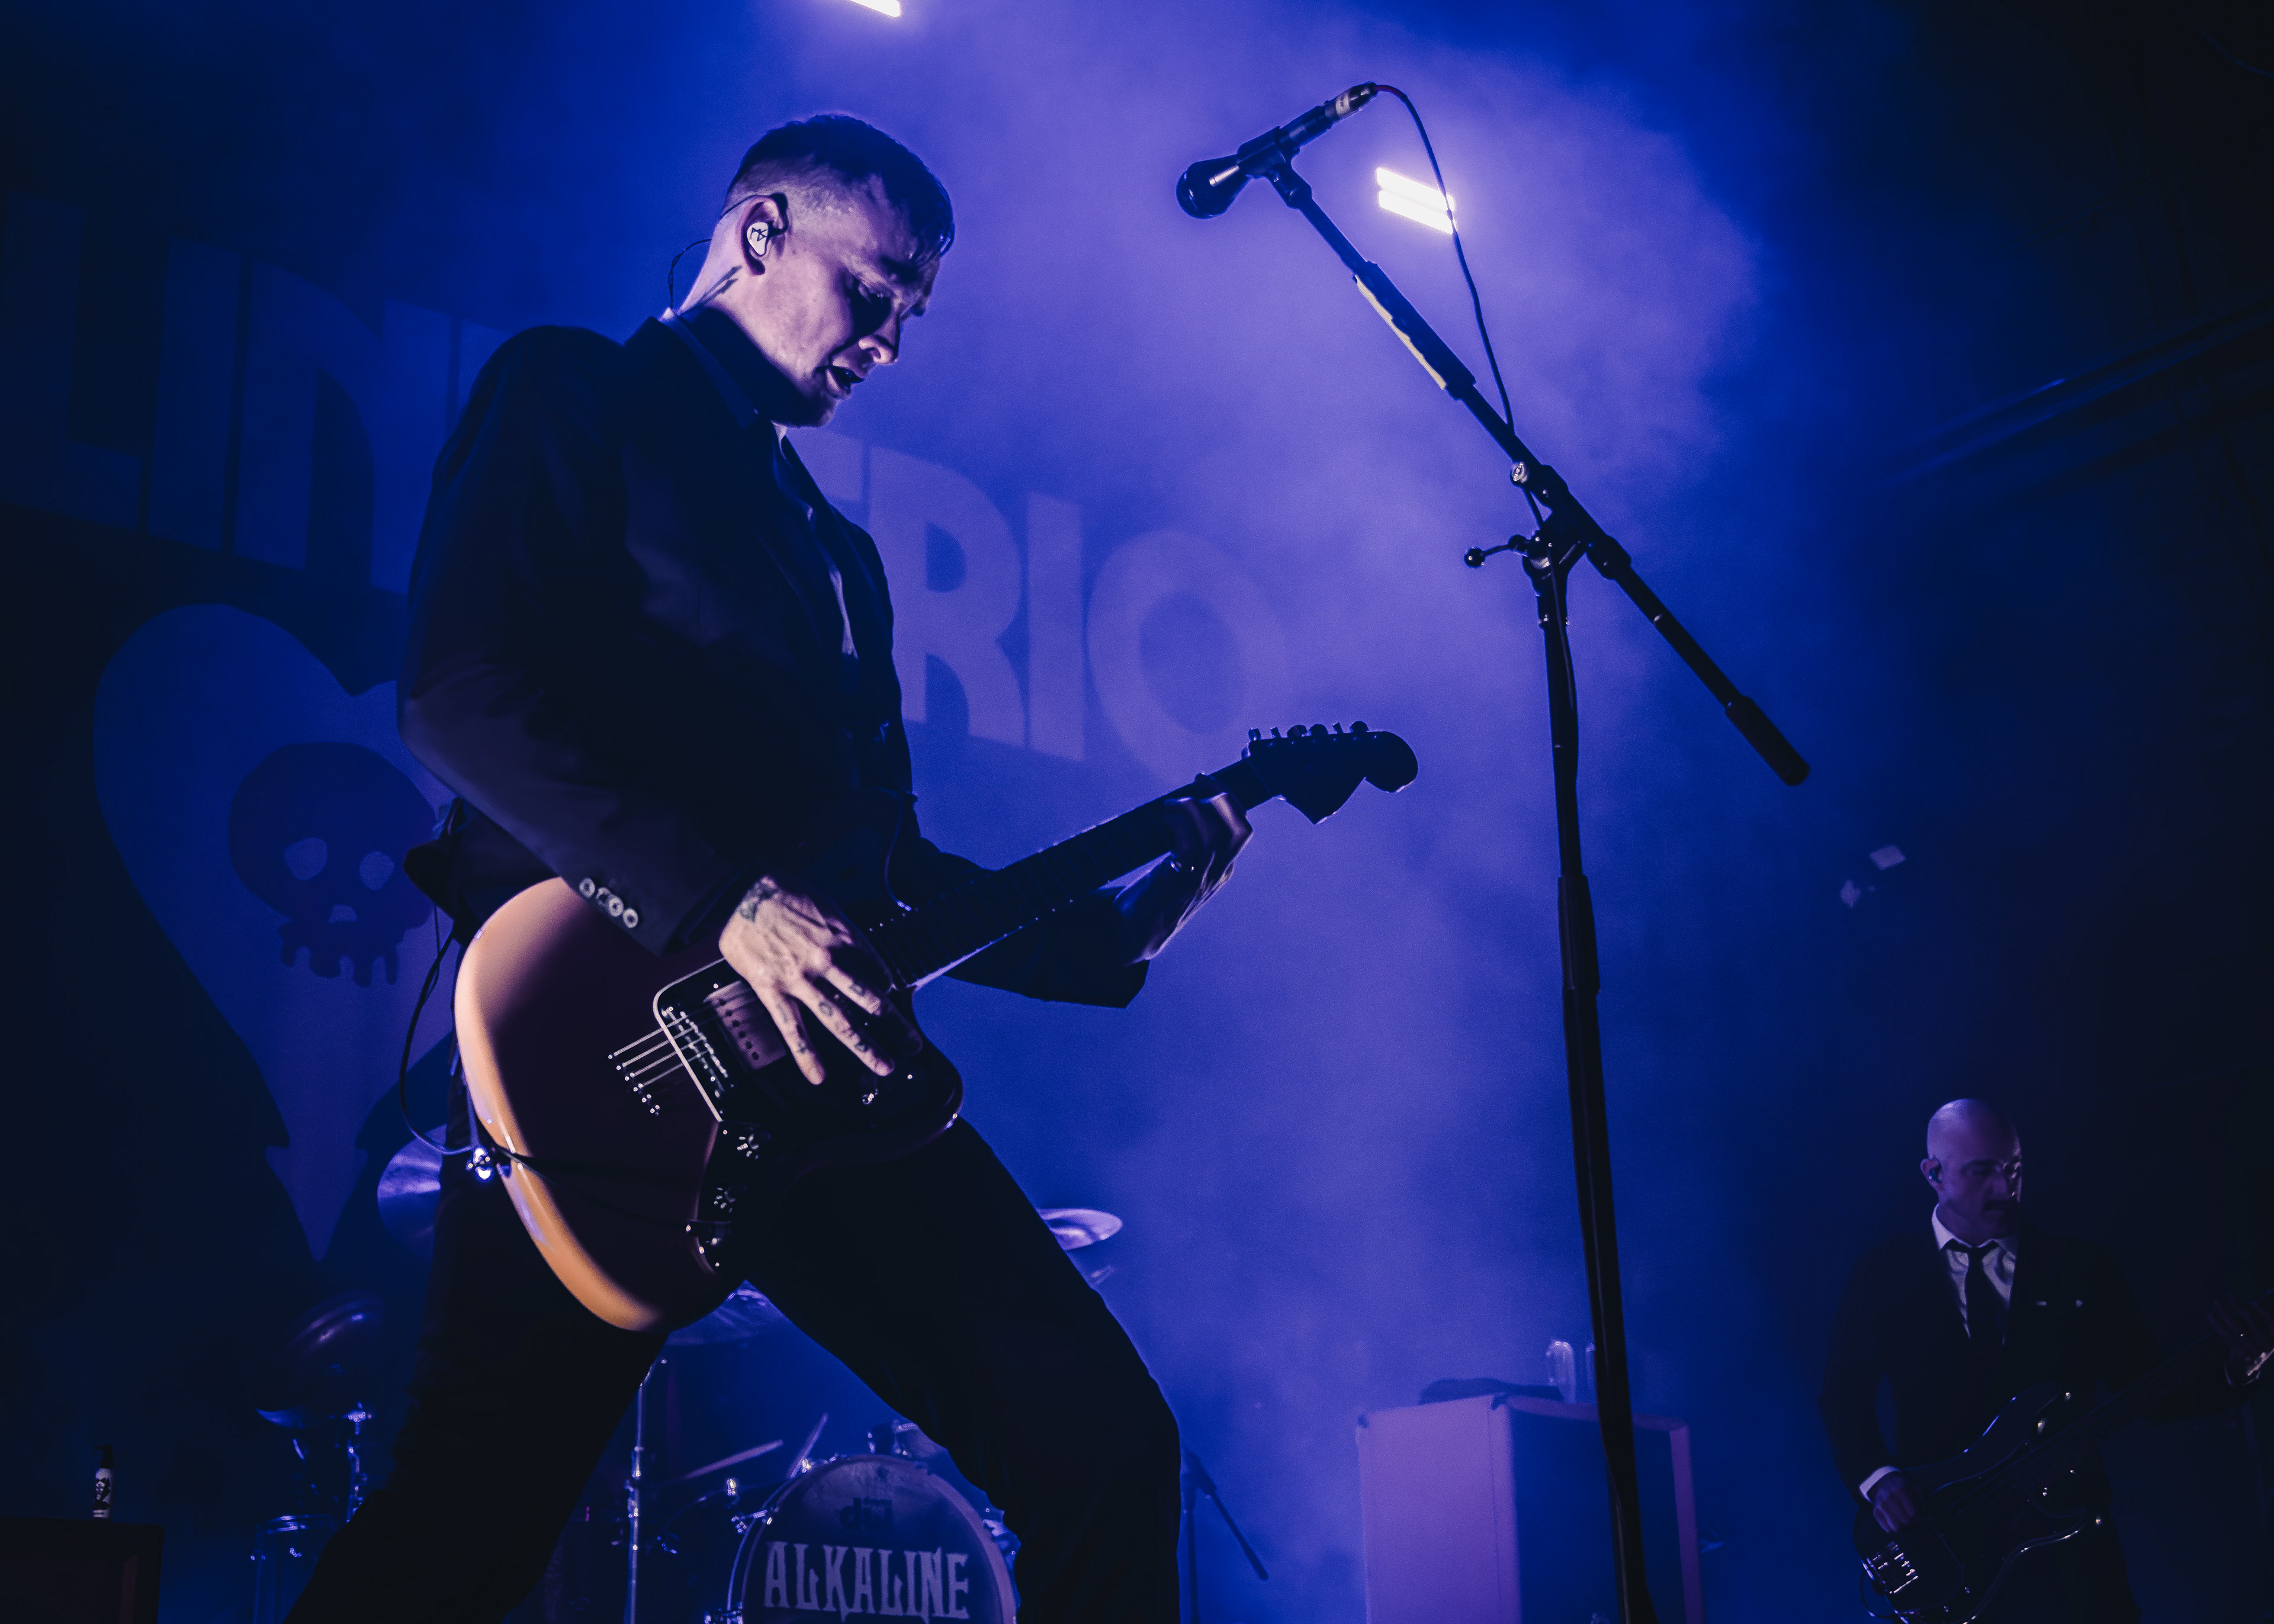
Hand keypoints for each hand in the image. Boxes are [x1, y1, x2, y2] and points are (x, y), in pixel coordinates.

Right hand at [717, 876, 919, 1085]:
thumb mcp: (825, 906)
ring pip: (839, 1020)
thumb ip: (841, 934)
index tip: (891, 997)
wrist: (742, 891)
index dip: (886, 987)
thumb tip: (857, 957)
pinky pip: (792, 1028)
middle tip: (914, 1044)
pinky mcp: (773, 989)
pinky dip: (806, 1055)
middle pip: (870, 1000)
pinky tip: (819, 1075)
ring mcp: (801, 979)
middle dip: (896, 1025)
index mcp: (844, 937)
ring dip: (865, 1046)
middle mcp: (829, 961)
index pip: (877, 971)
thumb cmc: (783, 893)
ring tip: (884, 1066)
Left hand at [1112, 790, 1251, 963]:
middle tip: (1197, 782)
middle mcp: (1217, 873)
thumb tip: (1177, 807)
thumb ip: (1188, 846)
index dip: (1229, 797)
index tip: (1206, 780)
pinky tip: (1163, 818)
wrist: (1137, 936)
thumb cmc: (1152, 898)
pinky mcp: (1180, 880)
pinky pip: (1190, 842)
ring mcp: (1201, 877)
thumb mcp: (1180, 870)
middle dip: (1221, 795)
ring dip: (1191, 807)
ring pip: (1214, 830)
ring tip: (1170, 806)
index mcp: (1222, 869)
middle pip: (1239, 826)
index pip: (1242, 827)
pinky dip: (1179, 820)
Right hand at [1870, 1473, 1921, 1532]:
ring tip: (1905, 1521)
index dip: (1921, 1520)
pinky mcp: (1876, 1512)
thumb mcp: (1915, 1489)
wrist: (1884, 1481)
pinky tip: (1896, 1520)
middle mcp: (1889, 1499)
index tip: (1924, 1522)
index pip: (1913, 1513)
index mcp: (1901, 1491)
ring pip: (1896, 1527)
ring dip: (1903, 1527)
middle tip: (1914, 1521)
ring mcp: (1881, 1506)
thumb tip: (1930, 1520)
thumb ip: (1924, 1504)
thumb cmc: (1903, 1486)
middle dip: (1912, 1524)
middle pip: (1905, 1522)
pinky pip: (1887, 1528)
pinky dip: (1894, 1527)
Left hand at [2210, 1292, 2273, 1383]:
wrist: (2250, 1364)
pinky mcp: (2242, 1356)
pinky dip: (2218, 1325)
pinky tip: (2210, 1316)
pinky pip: (2228, 1337)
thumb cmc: (2254, 1339)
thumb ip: (2255, 1316)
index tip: (2247, 1300)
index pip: (2270, 1319)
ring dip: (2226, 1314)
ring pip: (2238, 1329)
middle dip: (2240, 1306)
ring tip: (2216, 1303)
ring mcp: (2255, 1352)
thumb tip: (2242, 1300)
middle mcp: (2268, 1345)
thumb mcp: (2260, 1329)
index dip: (2258, 1308)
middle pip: (2253, 1321)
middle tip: (2229, 1293)